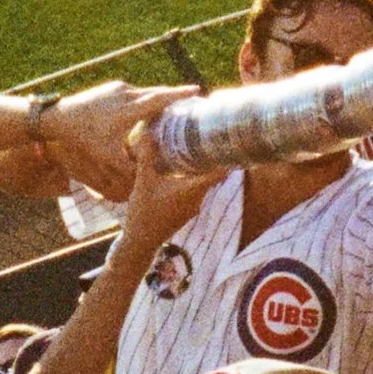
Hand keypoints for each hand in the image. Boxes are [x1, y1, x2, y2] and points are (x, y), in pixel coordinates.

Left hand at [48, 80, 196, 200]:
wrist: (62, 117)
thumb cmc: (85, 139)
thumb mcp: (108, 157)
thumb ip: (129, 167)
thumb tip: (148, 177)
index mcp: (128, 111)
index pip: (158, 99)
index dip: (178, 95)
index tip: (196, 89)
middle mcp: (126, 95)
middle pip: (156, 92)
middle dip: (174, 95)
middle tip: (192, 97)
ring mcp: (119, 89)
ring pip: (145, 92)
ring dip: (158, 98)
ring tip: (173, 106)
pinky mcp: (113, 87)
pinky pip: (134, 93)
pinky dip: (144, 99)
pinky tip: (147, 108)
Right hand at [120, 132, 223, 255]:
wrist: (141, 243)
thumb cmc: (143, 214)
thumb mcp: (143, 182)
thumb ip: (147, 157)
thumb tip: (147, 130)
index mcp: (193, 190)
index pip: (220, 171)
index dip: (228, 155)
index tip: (232, 139)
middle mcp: (198, 197)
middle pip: (216, 173)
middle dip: (216, 154)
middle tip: (217, 134)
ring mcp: (194, 204)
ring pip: (207, 180)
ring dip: (206, 165)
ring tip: (204, 145)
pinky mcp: (188, 208)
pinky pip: (199, 187)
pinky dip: (197, 174)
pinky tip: (187, 164)